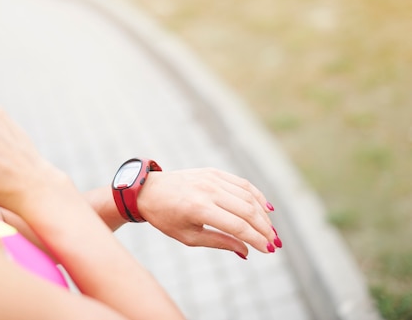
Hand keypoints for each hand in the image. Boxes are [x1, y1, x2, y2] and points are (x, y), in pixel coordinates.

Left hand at [137, 168, 280, 256]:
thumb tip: (246, 252)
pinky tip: (266, 208)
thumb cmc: (165, 217)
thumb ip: (219, 242)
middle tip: (275, 244)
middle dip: (264, 229)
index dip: (256, 239)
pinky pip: (241, 183)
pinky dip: (256, 195)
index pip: (237, 226)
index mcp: (198, 208)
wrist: (148, 190)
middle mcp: (207, 190)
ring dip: (263, 214)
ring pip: (248, 196)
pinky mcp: (213, 172)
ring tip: (271, 231)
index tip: (268, 251)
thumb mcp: (188, 237)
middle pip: (247, 210)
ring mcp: (211, 178)